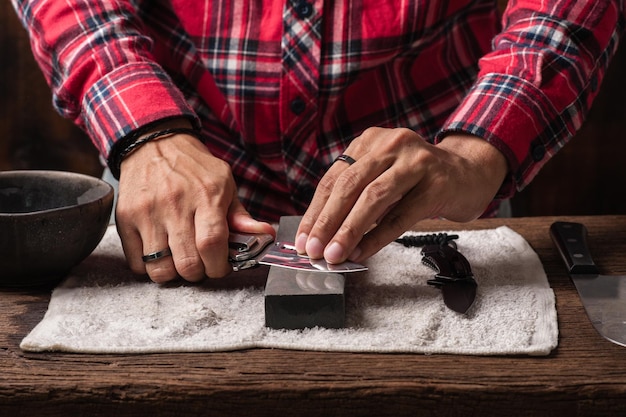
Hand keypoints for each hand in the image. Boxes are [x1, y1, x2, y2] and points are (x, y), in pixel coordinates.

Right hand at [115, 120, 274, 282]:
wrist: (153, 143)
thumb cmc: (194, 168)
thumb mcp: (225, 184)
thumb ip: (241, 215)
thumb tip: (265, 235)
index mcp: (206, 195)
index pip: (212, 244)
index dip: (218, 266)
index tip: (220, 267)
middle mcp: (175, 204)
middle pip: (187, 263)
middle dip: (199, 273)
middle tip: (202, 263)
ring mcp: (147, 212)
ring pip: (160, 269)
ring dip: (174, 273)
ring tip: (180, 259)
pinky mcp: (125, 219)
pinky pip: (137, 263)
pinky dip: (151, 266)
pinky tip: (161, 252)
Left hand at [294, 127, 507, 263]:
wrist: (468, 173)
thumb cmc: (417, 181)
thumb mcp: (382, 178)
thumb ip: (355, 198)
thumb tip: (323, 235)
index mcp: (369, 142)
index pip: (333, 179)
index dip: (315, 212)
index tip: (303, 240)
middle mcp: (390, 145)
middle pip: (349, 186)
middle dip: (327, 222)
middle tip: (314, 250)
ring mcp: (415, 161)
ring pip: (373, 198)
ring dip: (349, 230)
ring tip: (335, 255)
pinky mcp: (436, 183)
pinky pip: (401, 215)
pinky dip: (378, 236)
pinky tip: (363, 252)